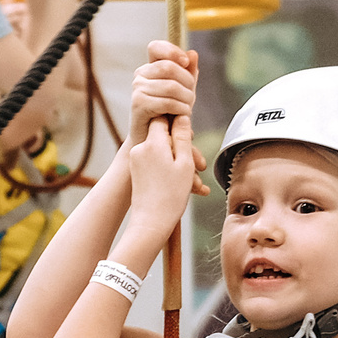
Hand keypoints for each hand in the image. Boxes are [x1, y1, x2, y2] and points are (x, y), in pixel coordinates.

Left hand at [123, 115, 198, 229]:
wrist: (150, 223)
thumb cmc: (171, 195)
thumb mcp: (184, 163)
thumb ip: (183, 137)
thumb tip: (181, 115)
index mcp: (152, 142)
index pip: (164, 117)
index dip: (178, 121)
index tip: (190, 133)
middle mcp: (140, 148)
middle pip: (164, 136)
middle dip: (183, 148)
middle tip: (200, 165)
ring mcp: (137, 160)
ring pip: (162, 153)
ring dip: (179, 164)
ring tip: (197, 185)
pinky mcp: (137, 172)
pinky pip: (156, 164)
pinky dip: (170, 173)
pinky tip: (188, 188)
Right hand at [128, 40, 198, 145]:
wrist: (152, 139)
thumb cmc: (168, 113)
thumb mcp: (183, 90)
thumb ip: (188, 72)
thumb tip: (192, 54)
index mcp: (150, 68)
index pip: (156, 47)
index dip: (172, 51)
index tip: (186, 63)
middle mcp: (140, 75)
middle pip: (169, 67)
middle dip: (187, 82)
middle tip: (191, 97)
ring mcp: (137, 88)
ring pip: (171, 86)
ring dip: (186, 99)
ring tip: (187, 109)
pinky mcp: (138, 104)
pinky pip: (167, 102)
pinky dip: (180, 109)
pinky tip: (182, 115)